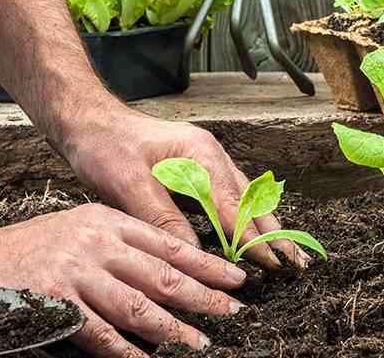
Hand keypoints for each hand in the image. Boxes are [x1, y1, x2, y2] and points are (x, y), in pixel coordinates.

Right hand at [0, 203, 245, 357]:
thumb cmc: (31, 247)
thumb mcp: (81, 227)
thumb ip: (121, 243)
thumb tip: (168, 270)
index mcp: (108, 221)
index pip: (168, 243)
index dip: (206, 263)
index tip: (235, 278)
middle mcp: (97, 243)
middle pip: (162, 274)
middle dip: (203, 295)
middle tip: (234, 311)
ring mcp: (77, 273)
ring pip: (138, 305)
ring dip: (174, 328)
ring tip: (202, 342)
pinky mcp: (56, 303)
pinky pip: (100, 334)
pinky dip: (127, 351)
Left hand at [61, 102, 309, 269]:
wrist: (87, 120)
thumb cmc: (105, 146)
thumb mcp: (129, 185)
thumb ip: (163, 219)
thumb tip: (193, 255)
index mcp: (200, 153)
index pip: (234, 205)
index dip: (253, 238)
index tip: (272, 264)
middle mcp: (210, 154)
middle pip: (251, 199)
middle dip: (274, 232)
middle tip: (297, 263)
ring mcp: (206, 159)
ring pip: (245, 197)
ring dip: (264, 226)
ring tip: (286, 253)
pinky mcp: (196, 168)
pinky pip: (230, 195)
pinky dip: (245, 217)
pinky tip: (253, 233)